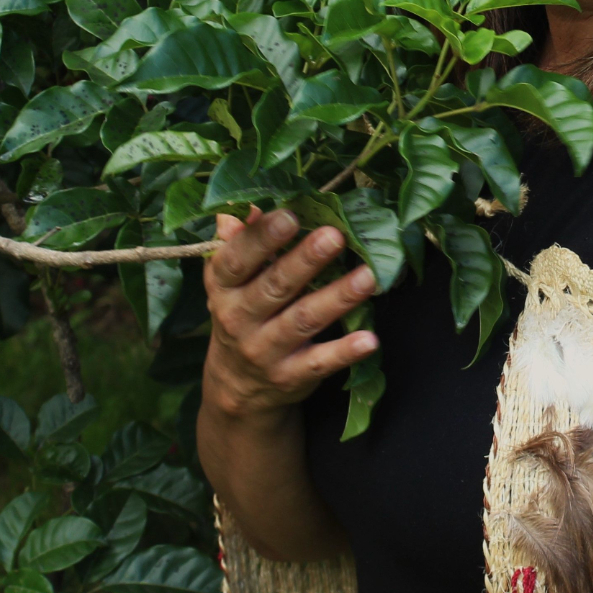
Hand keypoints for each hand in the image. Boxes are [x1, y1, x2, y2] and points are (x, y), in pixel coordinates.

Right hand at [202, 207, 379, 423]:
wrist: (235, 386)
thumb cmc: (240, 314)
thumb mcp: (228, 281)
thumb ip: (237, 242)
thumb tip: (245, 206)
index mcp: (223, 288)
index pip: (236, 261)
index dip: (261, 239)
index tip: (290, 215)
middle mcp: (239, 319)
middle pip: (275, 287)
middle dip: (305, 261)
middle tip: (335, 236)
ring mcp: (265, 350)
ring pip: (304, 320)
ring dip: (337, 298)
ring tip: (367, 277)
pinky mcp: (291, 376)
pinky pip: (320, 363)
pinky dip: (345, 351)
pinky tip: (369, 338)